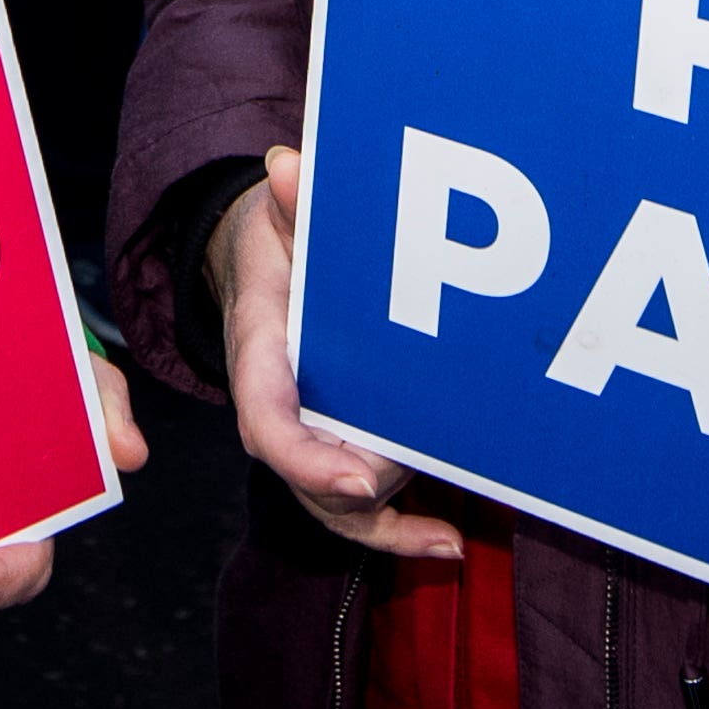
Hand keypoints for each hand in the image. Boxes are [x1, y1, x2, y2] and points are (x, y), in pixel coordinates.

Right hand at [218, 146, 459, 562]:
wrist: (263, 273)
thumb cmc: (275, 249)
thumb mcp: (278, 219)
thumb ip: (291, 201)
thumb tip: (287, 165)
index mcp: (258, 362)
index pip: (270, 426)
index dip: (310, 461)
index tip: (360, 478)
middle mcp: (280, 413)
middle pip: (311, 482)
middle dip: (367, 495)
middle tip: (426, 483)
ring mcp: (310, 438)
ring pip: (339, 506)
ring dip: (390, 520)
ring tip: (447, 528)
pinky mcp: (339, 451)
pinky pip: (361, 510)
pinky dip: (399, 533)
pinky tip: (449, 544)